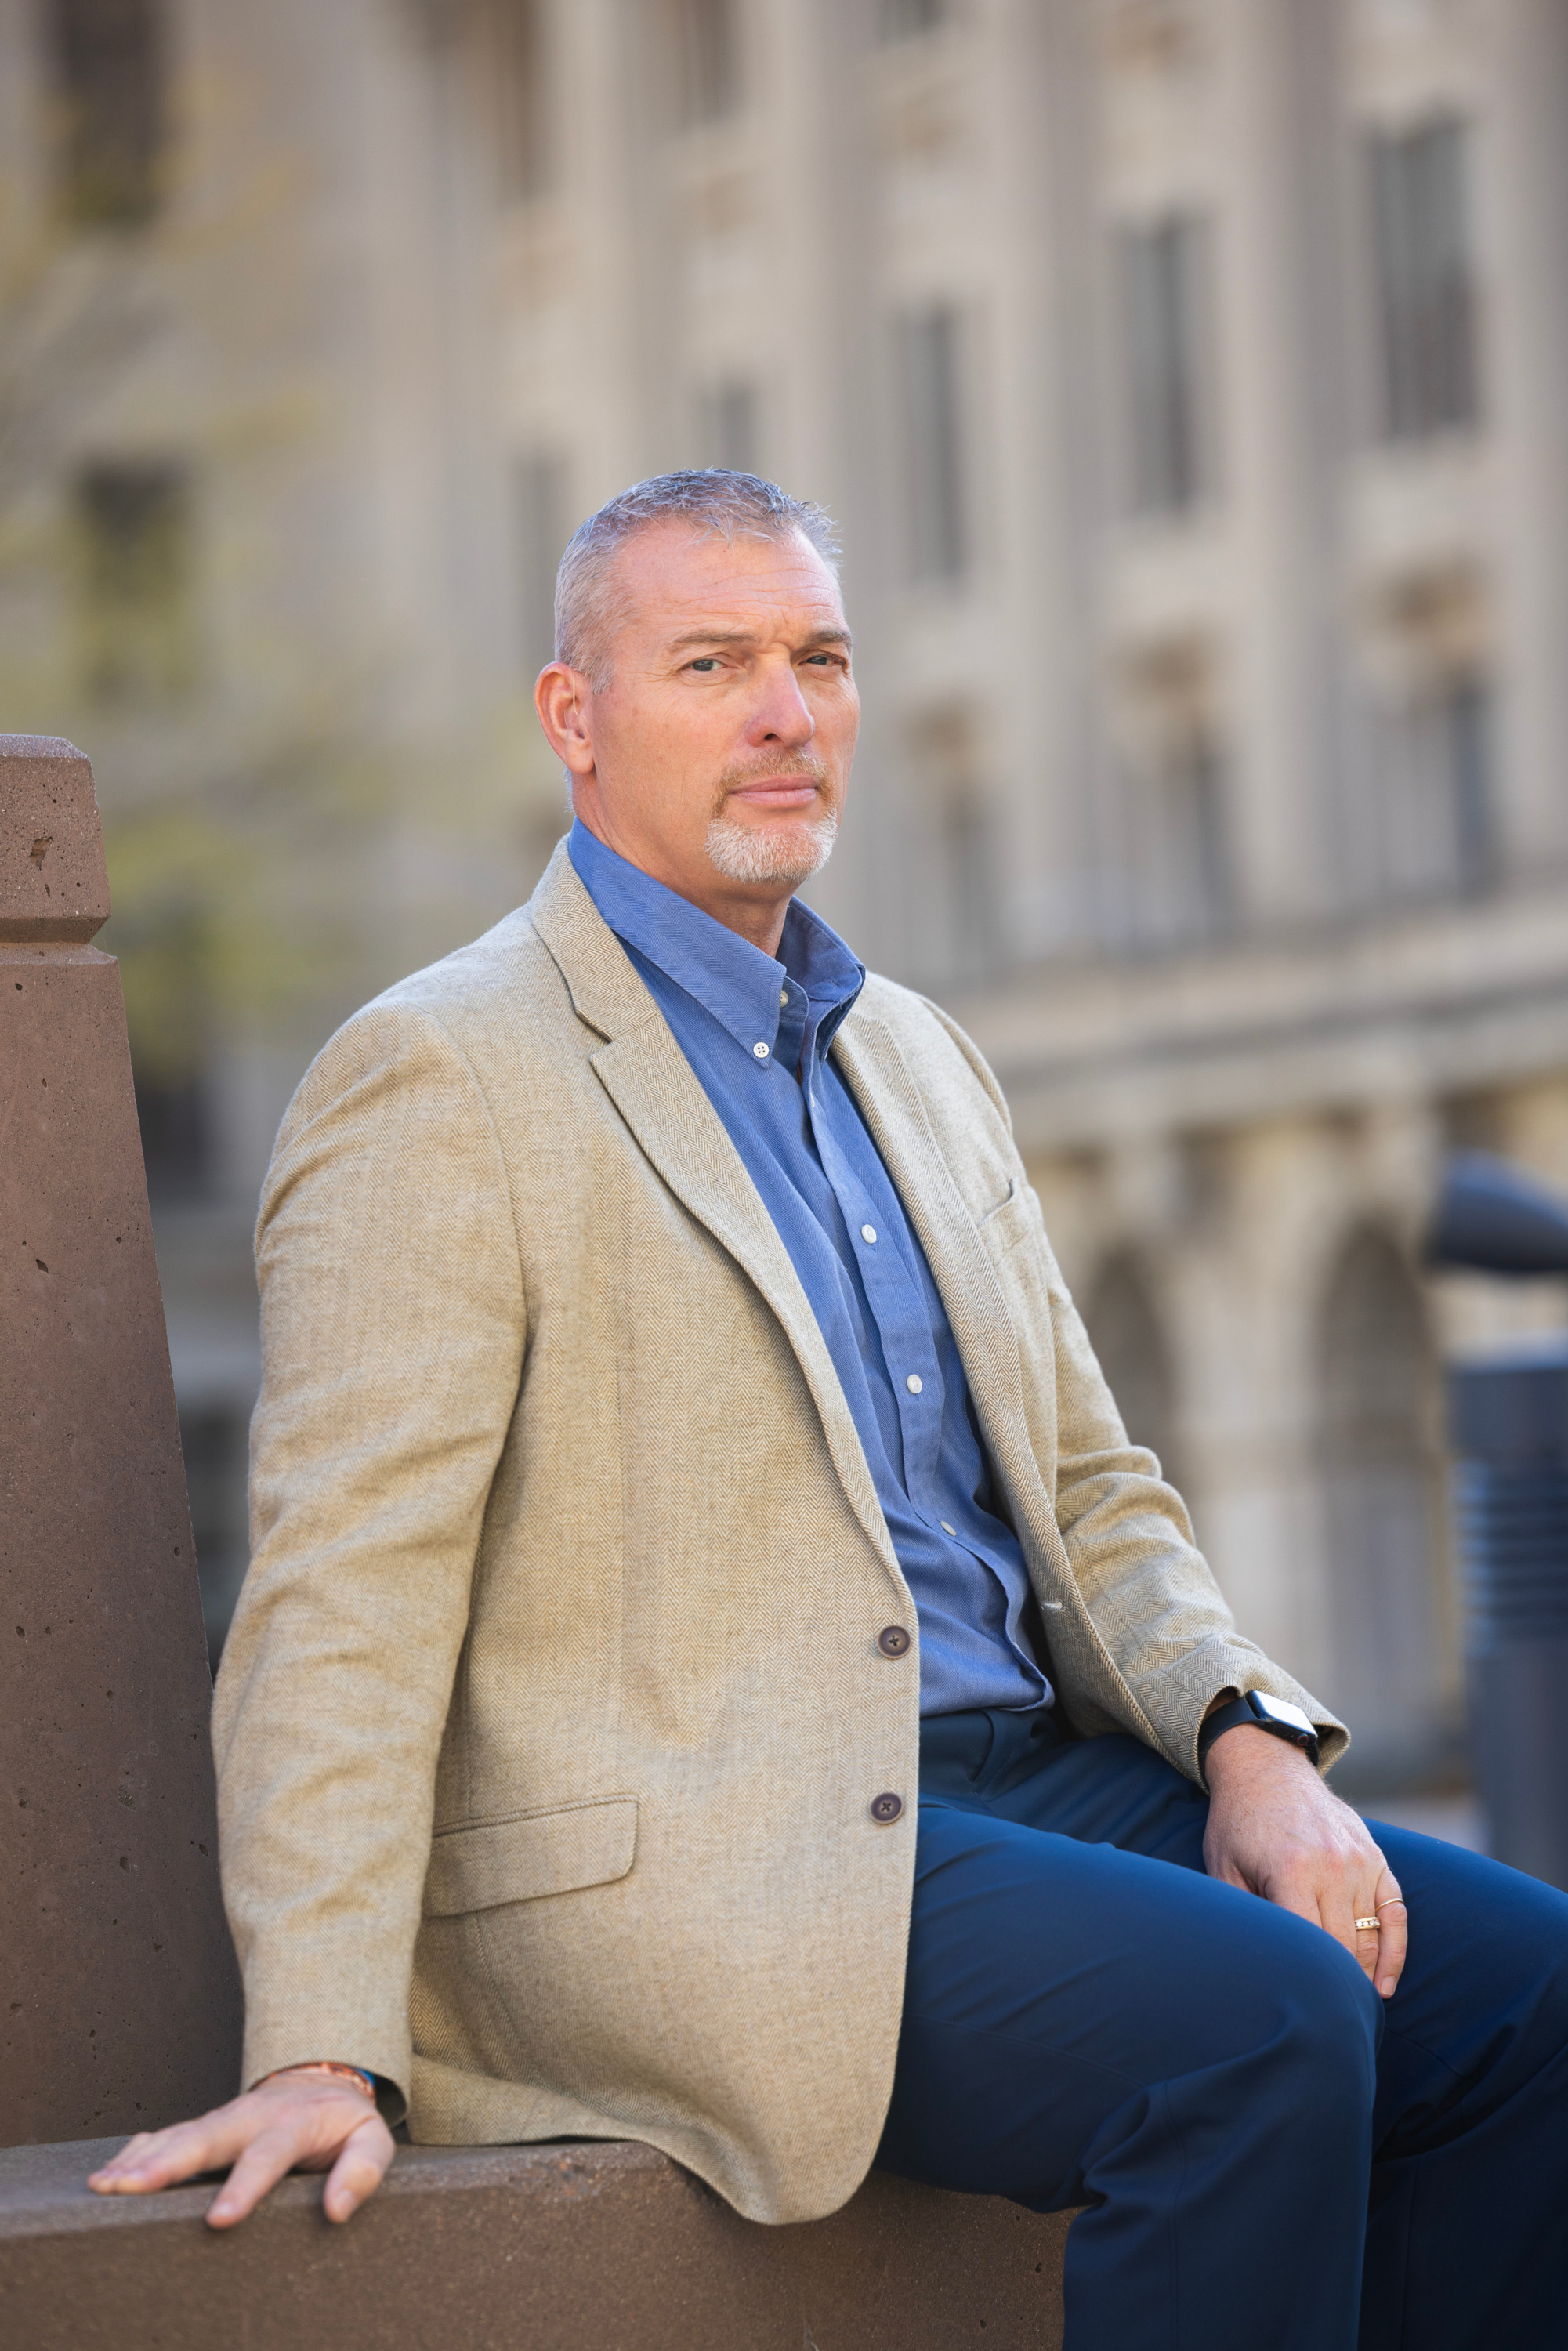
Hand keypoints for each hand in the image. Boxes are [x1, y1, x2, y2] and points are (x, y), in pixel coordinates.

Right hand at [86, 2067, 395, 2227]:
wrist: (323, 2080)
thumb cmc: (345, 2121)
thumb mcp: (371, 2137)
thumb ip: (363, 2170)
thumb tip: (338, 2210)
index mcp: (293, 2122)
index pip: (267, 2155)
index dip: (244, 2187)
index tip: (219, 2219)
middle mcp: (251, 2116)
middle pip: (206, 2138)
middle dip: (167, 2164)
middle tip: (131, 2189)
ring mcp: (223, 2118)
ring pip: (178, 2136)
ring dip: (142, 2159)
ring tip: (107, 2185)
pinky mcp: (205, 2126)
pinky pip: (166, 2135)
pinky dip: (137, 2151)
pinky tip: (110, 2172)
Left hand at [1203, 1724, 1407, 1999]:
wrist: (1266, 1769)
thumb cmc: (1238, 1824)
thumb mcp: (1223, 1868)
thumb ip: (1243, 1915)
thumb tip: (1257, 1965)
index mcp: (1291, 1870)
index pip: (1308, 1944)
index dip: (1307, 1980)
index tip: (1300, 2011)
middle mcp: (1332, 1866)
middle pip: (1343, 1947)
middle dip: (1335, 1985)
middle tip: (1324, 2020)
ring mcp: (1359, 1861)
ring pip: (1370, 1936)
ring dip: (1364, 1976)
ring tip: (1352, 2009)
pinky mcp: (1376, 1857)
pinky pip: (1395, 1913)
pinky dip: (1394, 1951)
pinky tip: (1385, 1983)